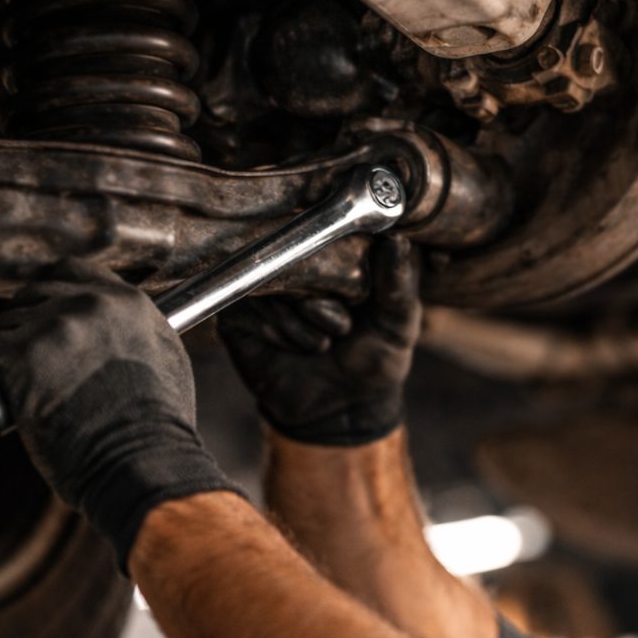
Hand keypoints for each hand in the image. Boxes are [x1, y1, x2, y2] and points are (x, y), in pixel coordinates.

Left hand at [0, 259, 238, 571]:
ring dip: (8, 356)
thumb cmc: (158, 428)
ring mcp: (53, 328)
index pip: (70, 272)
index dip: (51, 297)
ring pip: (5, 325)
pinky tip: (12, 402)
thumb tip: (113, 330)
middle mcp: (89, 304)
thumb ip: (134, 330)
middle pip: (31, 296)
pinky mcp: (20, 355)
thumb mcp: (165, 359)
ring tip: (30, 393)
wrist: (141, 462)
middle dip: (27, 330)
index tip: (45, 319)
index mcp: (127, 302)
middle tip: (35, 369)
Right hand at [219, 237, 421, 445]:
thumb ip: (400, 281)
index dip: (336, 253)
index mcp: (332, 255)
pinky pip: (252, 305)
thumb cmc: (373, 358)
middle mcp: (294, 264)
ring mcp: (262, 286)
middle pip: (293, 249)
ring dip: (307, 319)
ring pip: (275, 279)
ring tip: (324, 342)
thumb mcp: (398, 320)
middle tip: (343, 326)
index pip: (323, 229)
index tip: (354, 288)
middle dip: (323, 293)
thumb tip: (396, 239)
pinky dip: (282, 330)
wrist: (343, 408)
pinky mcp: (237, 313)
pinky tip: (299, 347)